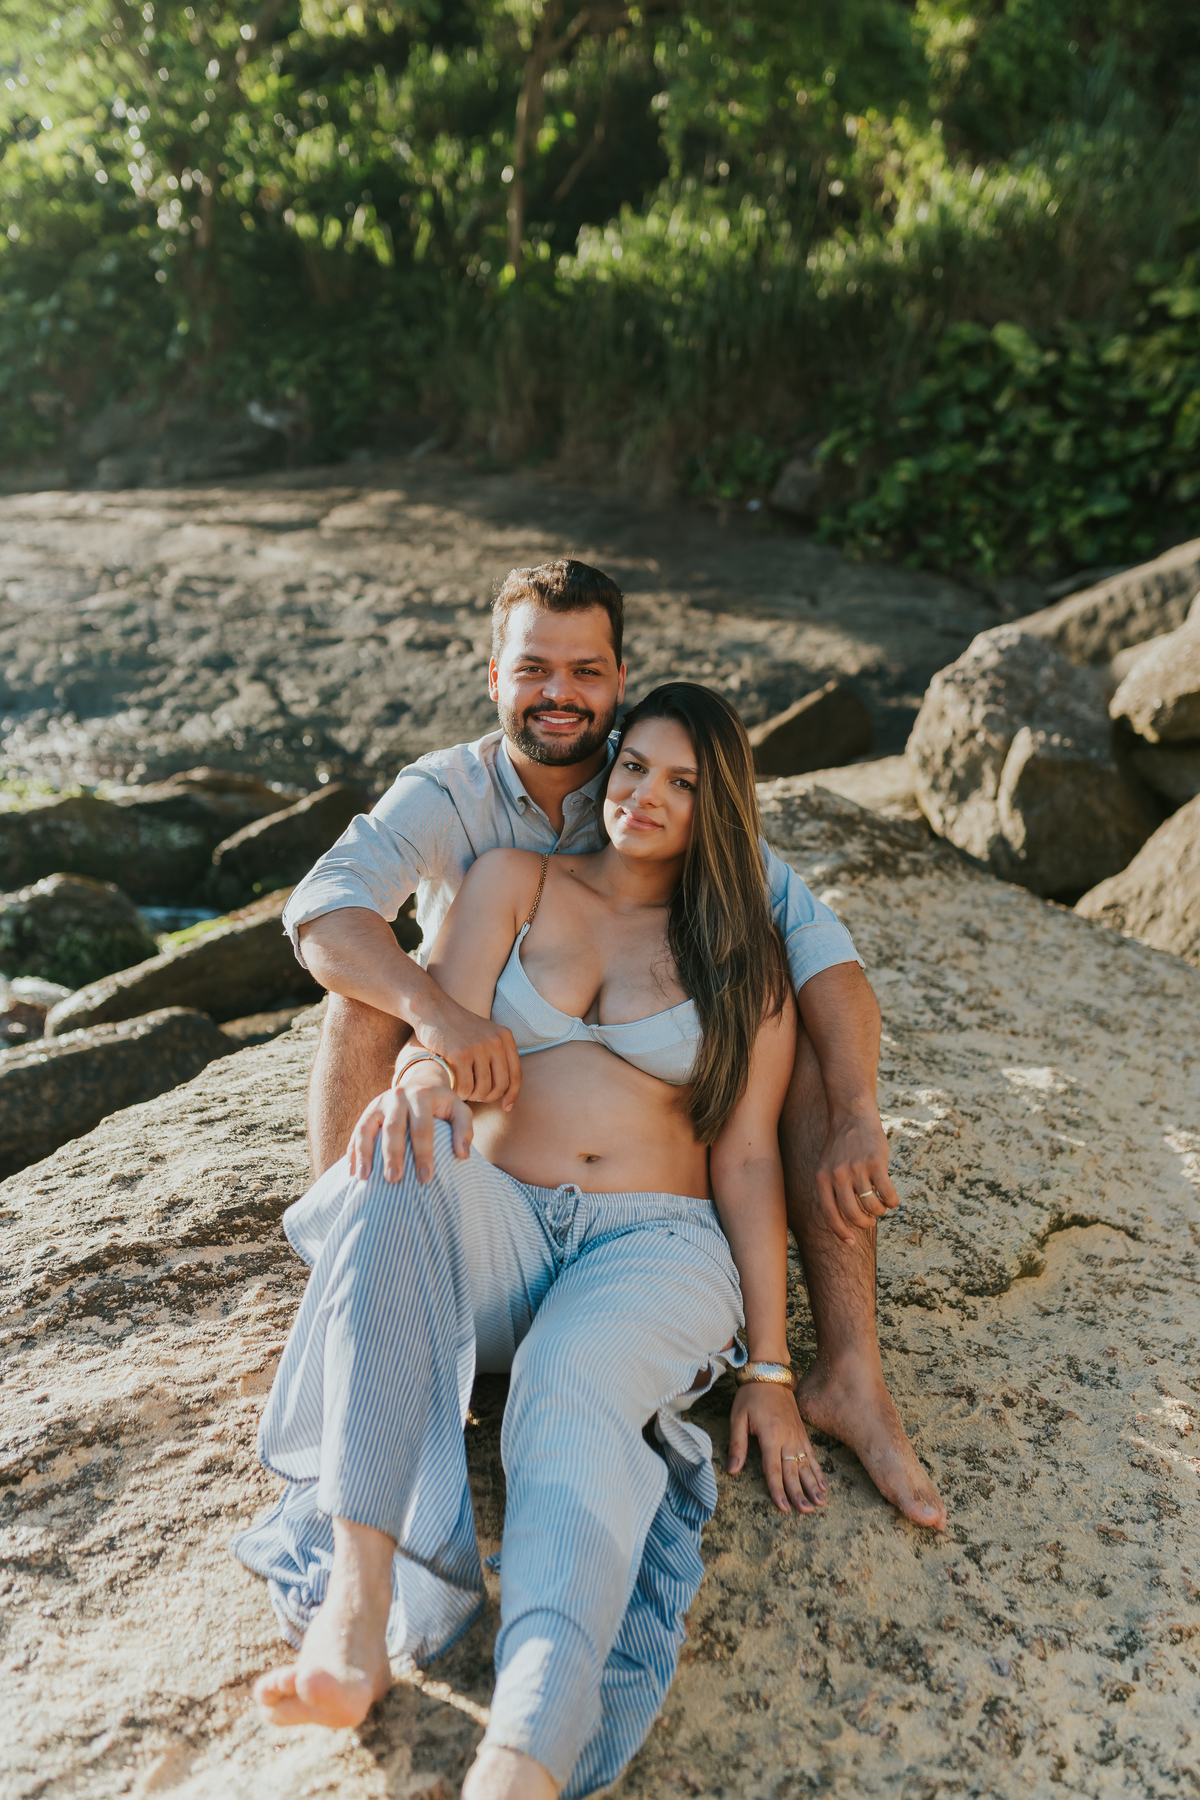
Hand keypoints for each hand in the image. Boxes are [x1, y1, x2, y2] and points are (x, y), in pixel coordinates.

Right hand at [347, 1066, 472, 1184]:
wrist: (421, 1081)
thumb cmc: (442, 1103)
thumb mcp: (459, 1109)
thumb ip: (464, 1129)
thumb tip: (462, 1155)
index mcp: (421, 1096)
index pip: (422, 1128)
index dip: (424, 1153)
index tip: (426, 1178)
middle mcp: (398, 1097)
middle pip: (393, 1128)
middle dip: (392, 1155)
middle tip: (394, 1179)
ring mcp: (379, 1103)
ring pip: (367, 1128)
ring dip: (364, 1154)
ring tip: (364, 1178)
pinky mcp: (368, 1111)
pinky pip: (356, 1132)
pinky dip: (353, 1152)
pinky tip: (352, 1172)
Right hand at [410, 991, 521, 1109]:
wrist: (433, 1010)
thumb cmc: (457, 1028)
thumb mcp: (485, 1034)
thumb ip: (496, 1055)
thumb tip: (505, 1090)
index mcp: (505, 1037)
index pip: (516, 1074)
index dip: (512, 1095)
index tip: (506, 1106)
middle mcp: (495, 1041)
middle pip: (500, 1085)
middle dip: (489, 1097)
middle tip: (477, 1097)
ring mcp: (478, 1047)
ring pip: (483, 1088)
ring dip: (473, 1096)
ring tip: (464, 1091)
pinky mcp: (459, 1054)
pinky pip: (466, 1086)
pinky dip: (460, 1092)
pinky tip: (454, 1087)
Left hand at [727, 1384, 826, 1512]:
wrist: (770, 1373)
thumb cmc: (751, 1395)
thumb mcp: (738, 1418)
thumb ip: (738, 1445)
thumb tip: (732, 1471)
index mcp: (770, 1435)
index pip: (773, 1469)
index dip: (778, 1490)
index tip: (784, 1508)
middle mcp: (787, 1438)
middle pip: (793, 1471)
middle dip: (799, 1494)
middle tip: (806, 1512)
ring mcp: (797, 1436)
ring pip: (807, 1466)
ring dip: (813, 1486)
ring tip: (821, 1504)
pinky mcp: (802, 1433)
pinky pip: (812, 1455)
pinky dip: (819, 1471)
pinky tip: (824, 1485)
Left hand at [814, 1105, 898, 1243]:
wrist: (852, 1115)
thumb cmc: (840, 1146)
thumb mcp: (826, 1168)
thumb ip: (829, 1194)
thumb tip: (834, 1227)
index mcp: (822, 1178)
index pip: (830, 1215)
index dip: (840, 1232)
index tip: (851, 1242)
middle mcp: (838, 1175)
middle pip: (853, 1214)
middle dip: (864, 1223)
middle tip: (870, 1221)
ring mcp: (857, 1169)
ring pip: (872, 1206)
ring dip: (879, 1211)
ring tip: (881, 1206)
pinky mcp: (876, 1163)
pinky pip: (887, 1194)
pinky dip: (892, 1202)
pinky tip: (892, 1200)